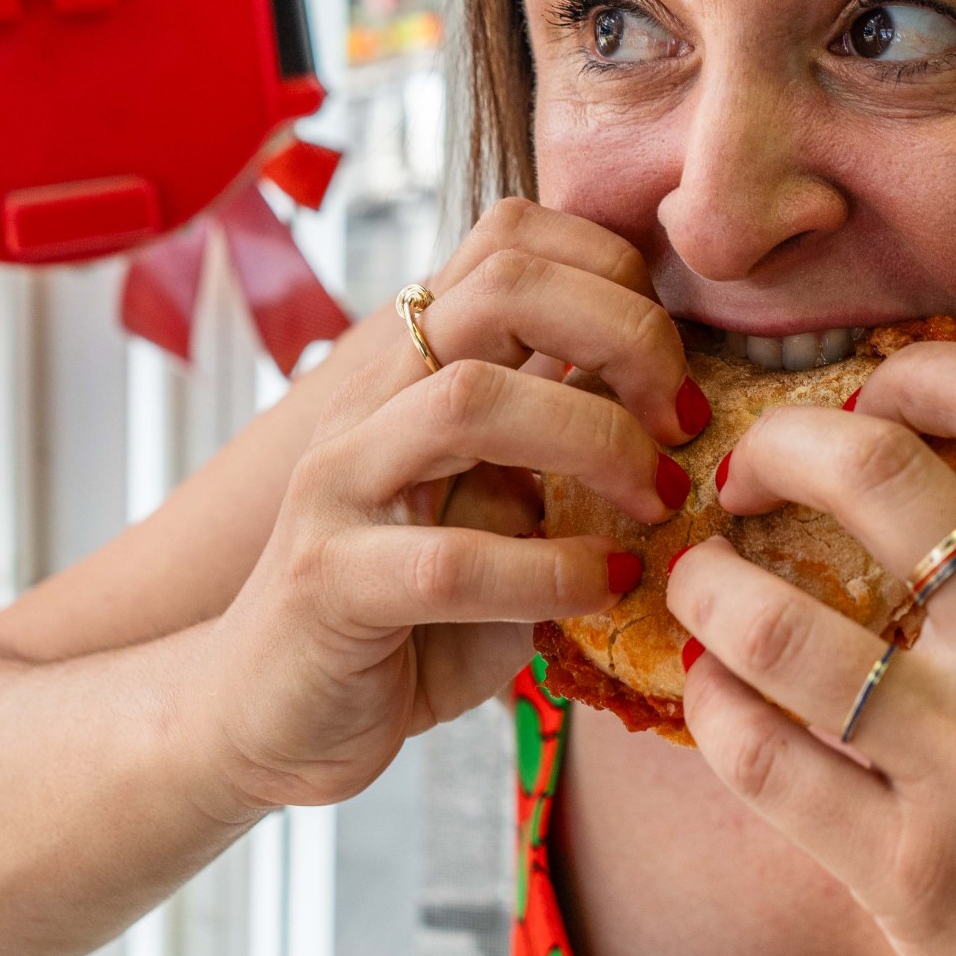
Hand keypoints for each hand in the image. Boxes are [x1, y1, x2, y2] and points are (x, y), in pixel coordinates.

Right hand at [192, 199, 705, 818]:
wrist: (270, 719)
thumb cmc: (413, 616)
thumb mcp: (501, 508)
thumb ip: (561, 443)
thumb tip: (683, 399)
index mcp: (416, 366)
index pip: (513, 237)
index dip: (617, 272)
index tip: (678, 369)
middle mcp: (371, 401)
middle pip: (505, 287)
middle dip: (627, 336)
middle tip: (684, 423)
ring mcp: (338, 484)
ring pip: (470, 400)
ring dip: (596, 441)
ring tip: (656, 501)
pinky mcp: (328, 582)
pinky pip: (451, 559)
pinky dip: (553, 570)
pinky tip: (606, 588)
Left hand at [666, 342, 955, 955]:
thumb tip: (933, 477)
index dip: (912, 369)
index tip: (863, 396)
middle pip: (873, 470)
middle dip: (777, 449)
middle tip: (745, 477)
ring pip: (775, 622)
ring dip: (708, 587)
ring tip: (701, 587)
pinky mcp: (913, 874)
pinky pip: (759, 757)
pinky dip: (709, 708)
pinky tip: (712, 698)